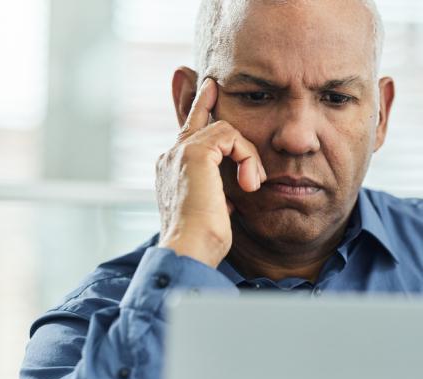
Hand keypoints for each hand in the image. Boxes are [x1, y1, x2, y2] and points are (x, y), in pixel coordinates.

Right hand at [155, 78, 266, 267]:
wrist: (190, 250)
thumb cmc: (205, 242)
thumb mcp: (218, 211)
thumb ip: (222, 192)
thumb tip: (238, 189)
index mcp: (172, 172)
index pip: (188, 138)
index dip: (197, 114)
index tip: (207, 94)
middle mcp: (170, 158)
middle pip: (194, 120)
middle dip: (203, 100)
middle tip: (212, 84)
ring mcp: (179, 152)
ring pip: (223, 129)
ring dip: (247, 155)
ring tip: (252, 185)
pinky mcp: (194, 152)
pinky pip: (230, 136)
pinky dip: (247, 157)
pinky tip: (249, 184)